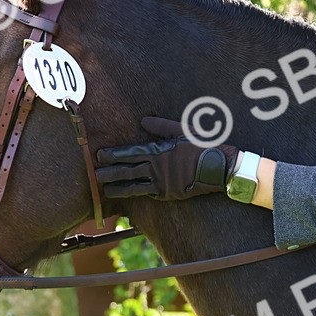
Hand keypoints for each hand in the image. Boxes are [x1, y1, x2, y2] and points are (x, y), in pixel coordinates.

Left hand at [96, 116, 239, 199]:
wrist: (221, 167)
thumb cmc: (203, 145)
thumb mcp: (183, 129)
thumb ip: (162, 126)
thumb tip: (144, 121)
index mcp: (158, 152)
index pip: (129, 154)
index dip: (113, 155)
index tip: (99, 156)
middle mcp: (157, 169)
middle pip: (127, 172)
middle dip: (110, 173)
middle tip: (94, 176)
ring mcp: (162, 184)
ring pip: (135, 187)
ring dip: (119, 188)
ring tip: (106, 191)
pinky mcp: (170, 194)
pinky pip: (150, 195)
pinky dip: (139, 195)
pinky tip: (130, 195)